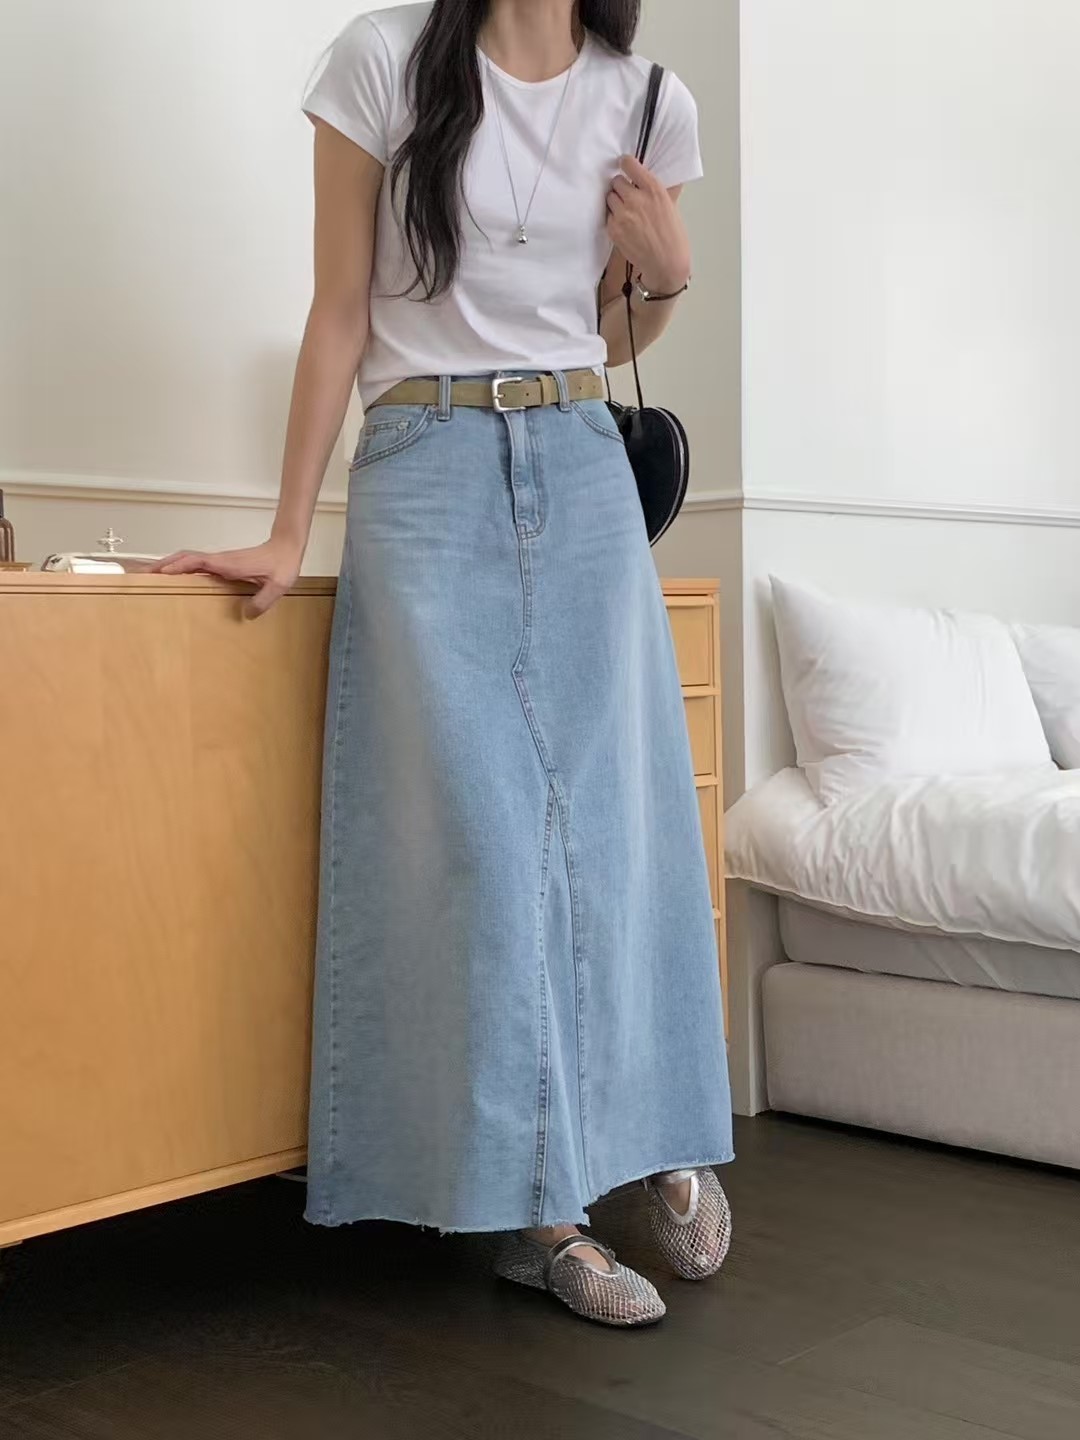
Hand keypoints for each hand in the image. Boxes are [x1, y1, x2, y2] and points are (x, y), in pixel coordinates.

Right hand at [151, 537, 302, 617]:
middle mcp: (220, 560)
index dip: (179, 566)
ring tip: (151, 576)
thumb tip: (246, 615)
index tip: (161, 572)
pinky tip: (177, 578)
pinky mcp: (222, 564)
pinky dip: (182, 568)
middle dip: (163, 565)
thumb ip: (263, 601)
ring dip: (169, 565)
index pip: (197, 561)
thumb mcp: (277, 586)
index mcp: (228, 564)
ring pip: (188, 560)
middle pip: (184, 558)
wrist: (287, 549)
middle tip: (143, 574)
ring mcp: (220, 561)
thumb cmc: (282, 564)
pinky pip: (197, 565)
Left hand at [606, 156, 690, 295]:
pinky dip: (614, 218)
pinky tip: (626, 226)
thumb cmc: (672, 235)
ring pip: (610, 197)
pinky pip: (608, 215)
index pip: (630, 164)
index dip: (626, 164)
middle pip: (616, 181)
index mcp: (653, 189)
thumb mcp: (669, 205)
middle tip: (629, 197)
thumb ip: (654, 190)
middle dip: (622, 187)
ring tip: (628, 213)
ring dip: (616, 202)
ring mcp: (623, 214)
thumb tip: (643, 176)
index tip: (624, 165)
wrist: (666, 262)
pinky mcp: (614, 229)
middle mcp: (636, 199)